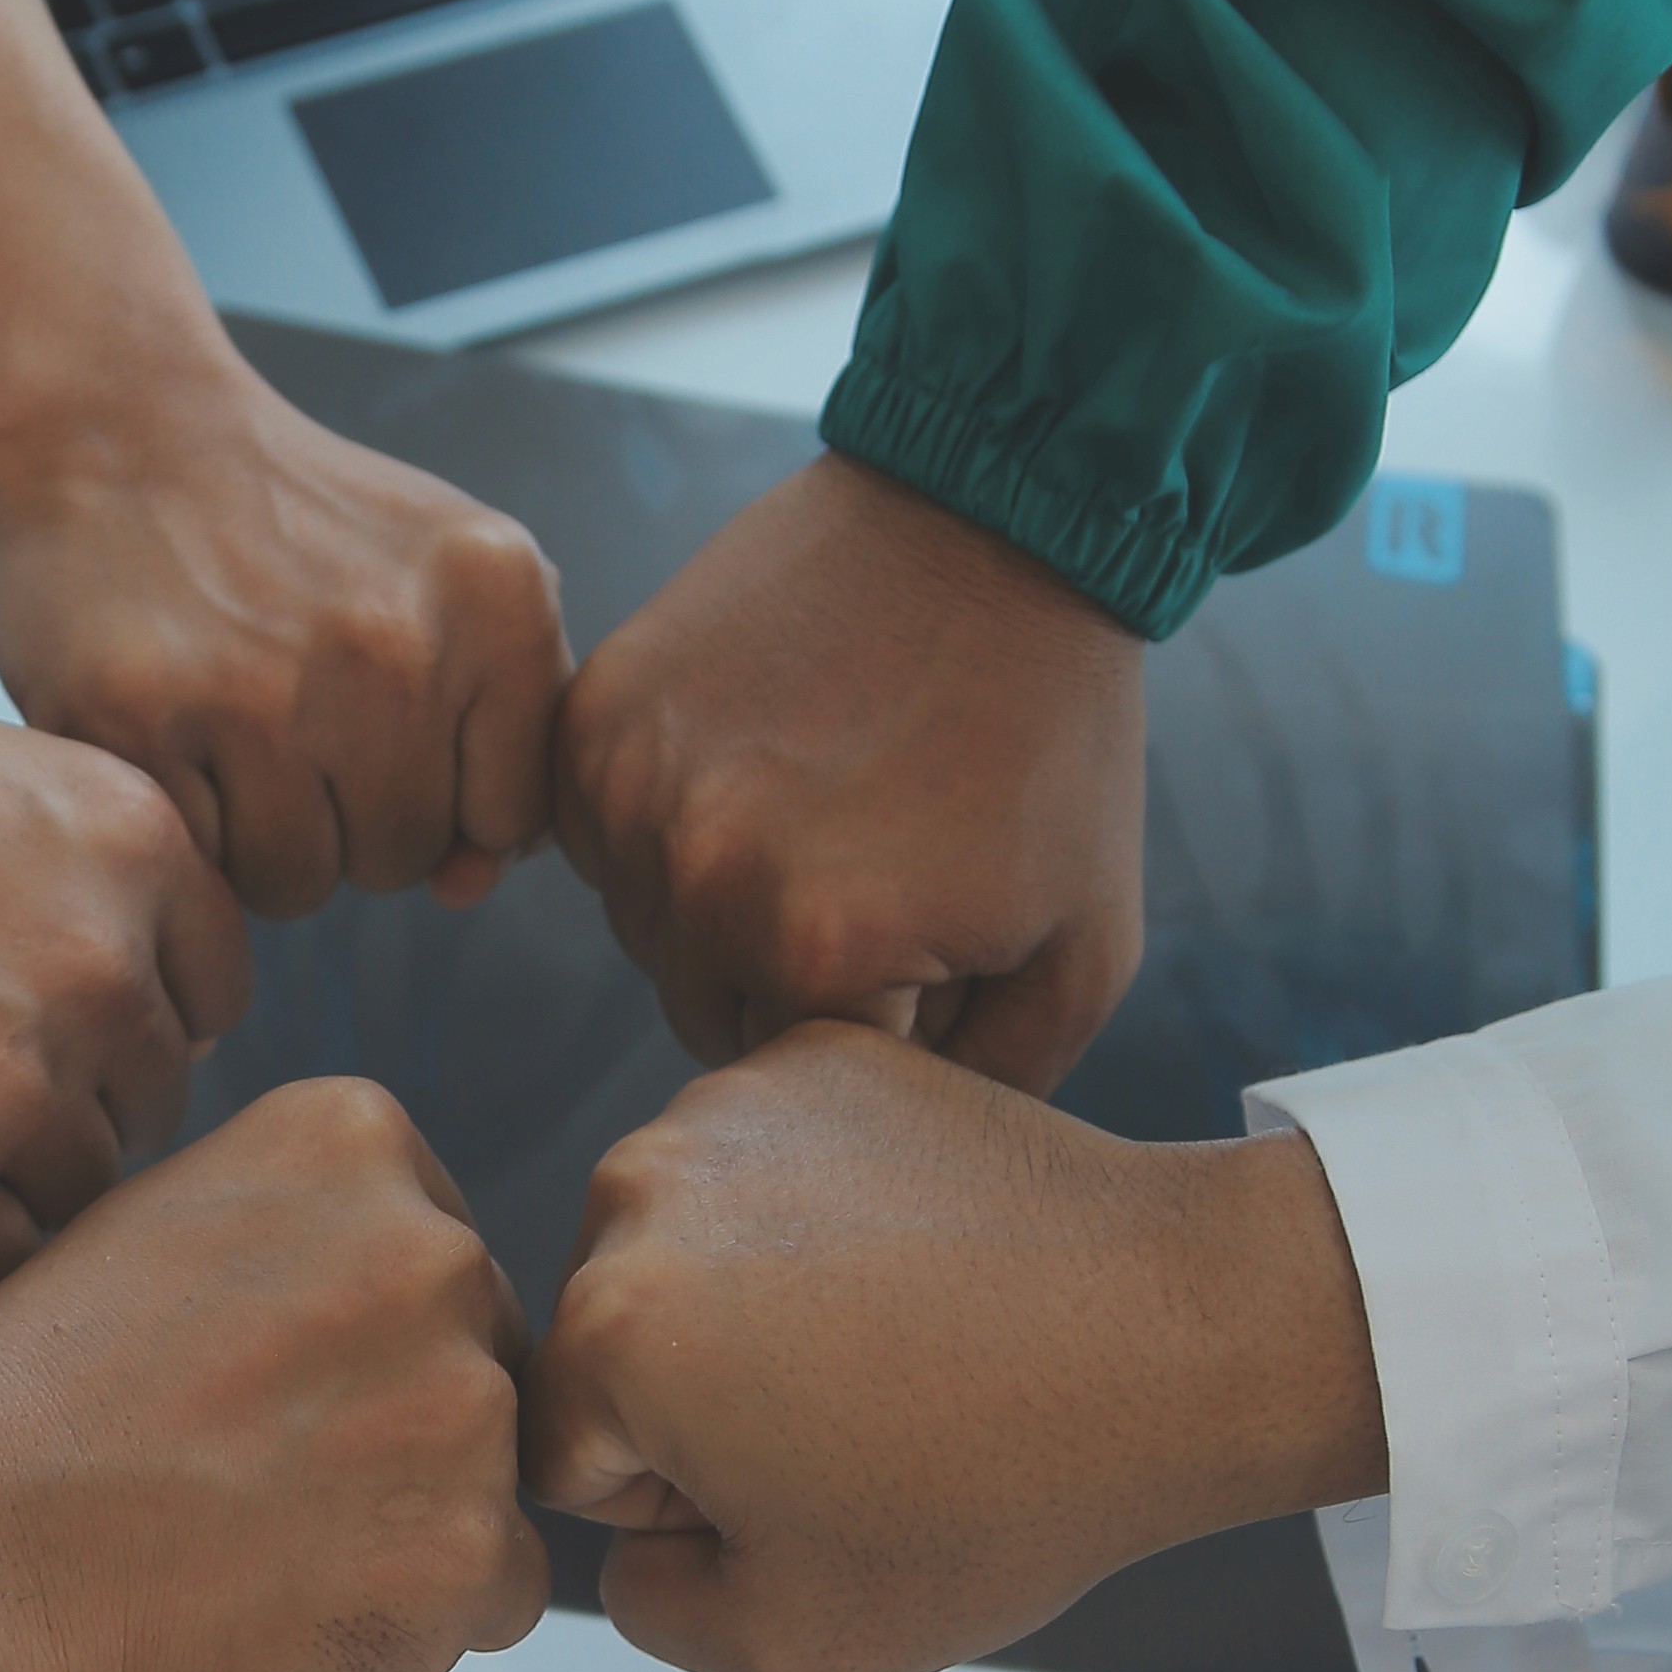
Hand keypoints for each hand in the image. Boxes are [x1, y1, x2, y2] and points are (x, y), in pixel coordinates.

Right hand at [0, 321, 569, 917]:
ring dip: (264, 838)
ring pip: (302, 881)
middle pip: (402, 857)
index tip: (387, 727)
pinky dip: (187, 822)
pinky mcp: (146, 721)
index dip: (443, 796)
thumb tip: (473, 885)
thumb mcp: (444, 577)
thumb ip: (500, 730)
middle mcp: (394, 641)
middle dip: (347, 819)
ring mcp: (265, 686)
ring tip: (233, 734)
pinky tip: (174, 734)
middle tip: (291, 718)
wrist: (121, 432)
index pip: (509, 815)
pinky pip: (204, 861)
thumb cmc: (294, 526)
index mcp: (494, 593)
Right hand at [0, 420, 250, 1304]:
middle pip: (144, 1110)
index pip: (202, 1004)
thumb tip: (159, 1016)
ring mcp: (14, 1085)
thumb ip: (97, 892)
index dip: (115, 1028)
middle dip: (57, 1109)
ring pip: (72, 1201)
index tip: (23, 1019)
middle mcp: (105, 969)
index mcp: (141, 850)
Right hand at [0, 1079, 546, 1671]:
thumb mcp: (148, 1226)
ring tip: (256, 1538)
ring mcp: (459, 1402)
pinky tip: (292, 1603)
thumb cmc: (19, 1415)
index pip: (432, 1245)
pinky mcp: (467, 1549)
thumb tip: (376, 1282)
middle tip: (253, 1470)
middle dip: (396, 1420)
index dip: (354, 1333)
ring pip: (493, 1475)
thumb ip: (293, 1229)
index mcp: (347, 1138)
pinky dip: (418, 1618)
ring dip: (406, 1519)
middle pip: (482, 1351)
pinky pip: (498, 1591)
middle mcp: (428, 1248)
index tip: (262, 1375)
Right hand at [522, 1028, 1383, 1671]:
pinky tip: (915, 1261)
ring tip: (894, 1341)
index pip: (564, 1448)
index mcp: (612, 1334)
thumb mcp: (797, 1644)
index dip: (673, 1502)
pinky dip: (818, 1208)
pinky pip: (763, 1159)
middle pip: (614, 1332)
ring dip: (754, 1295)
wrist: (1176, 1335)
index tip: (797, 1491)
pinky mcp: (815, 1056)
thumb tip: (635, 1538)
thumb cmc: (1004, 1488)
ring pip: (684, 1241)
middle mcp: (640, 1190)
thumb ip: (652, 1608)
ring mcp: (729, 1104)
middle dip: (703, 1391)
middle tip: (855, 1422)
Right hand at [556, 454, 1144, 1079]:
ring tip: (817, 813)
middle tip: (871, 878)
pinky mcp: (591, 717)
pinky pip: (597, 838)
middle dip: (789, 978)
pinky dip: (659, 825)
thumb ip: (991, 1086)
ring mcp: (629, 794)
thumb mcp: (1080, 948)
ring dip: (716, 904)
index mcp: (814, 955)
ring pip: (648, 932)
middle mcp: (696, 882)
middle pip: (711, 1015)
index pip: (804, 1080)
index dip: (877, 1029)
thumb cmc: (1051, 736)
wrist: (993, 523)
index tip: (920, 952)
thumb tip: (901, 1148)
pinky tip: (752, 769)